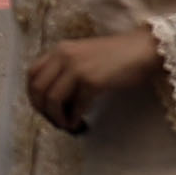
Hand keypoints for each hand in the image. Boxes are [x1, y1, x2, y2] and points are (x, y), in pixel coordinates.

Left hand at [23, 27, 164, 136]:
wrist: (143, 50)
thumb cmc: (116, 56)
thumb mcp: (83, 56)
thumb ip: (65, 70)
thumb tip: (52, 100)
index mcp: (60, 49)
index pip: (32, 74)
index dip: (33, 96)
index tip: (43, 109)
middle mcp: (64, 56)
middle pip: (38, 89)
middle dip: (43, 110)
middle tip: (55, 121)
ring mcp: (77, 68)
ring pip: (52, 100)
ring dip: (57, 118)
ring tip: (67, 125)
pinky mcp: (92, 81)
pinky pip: (74, 107)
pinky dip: (73, 119)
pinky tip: (79, 124)